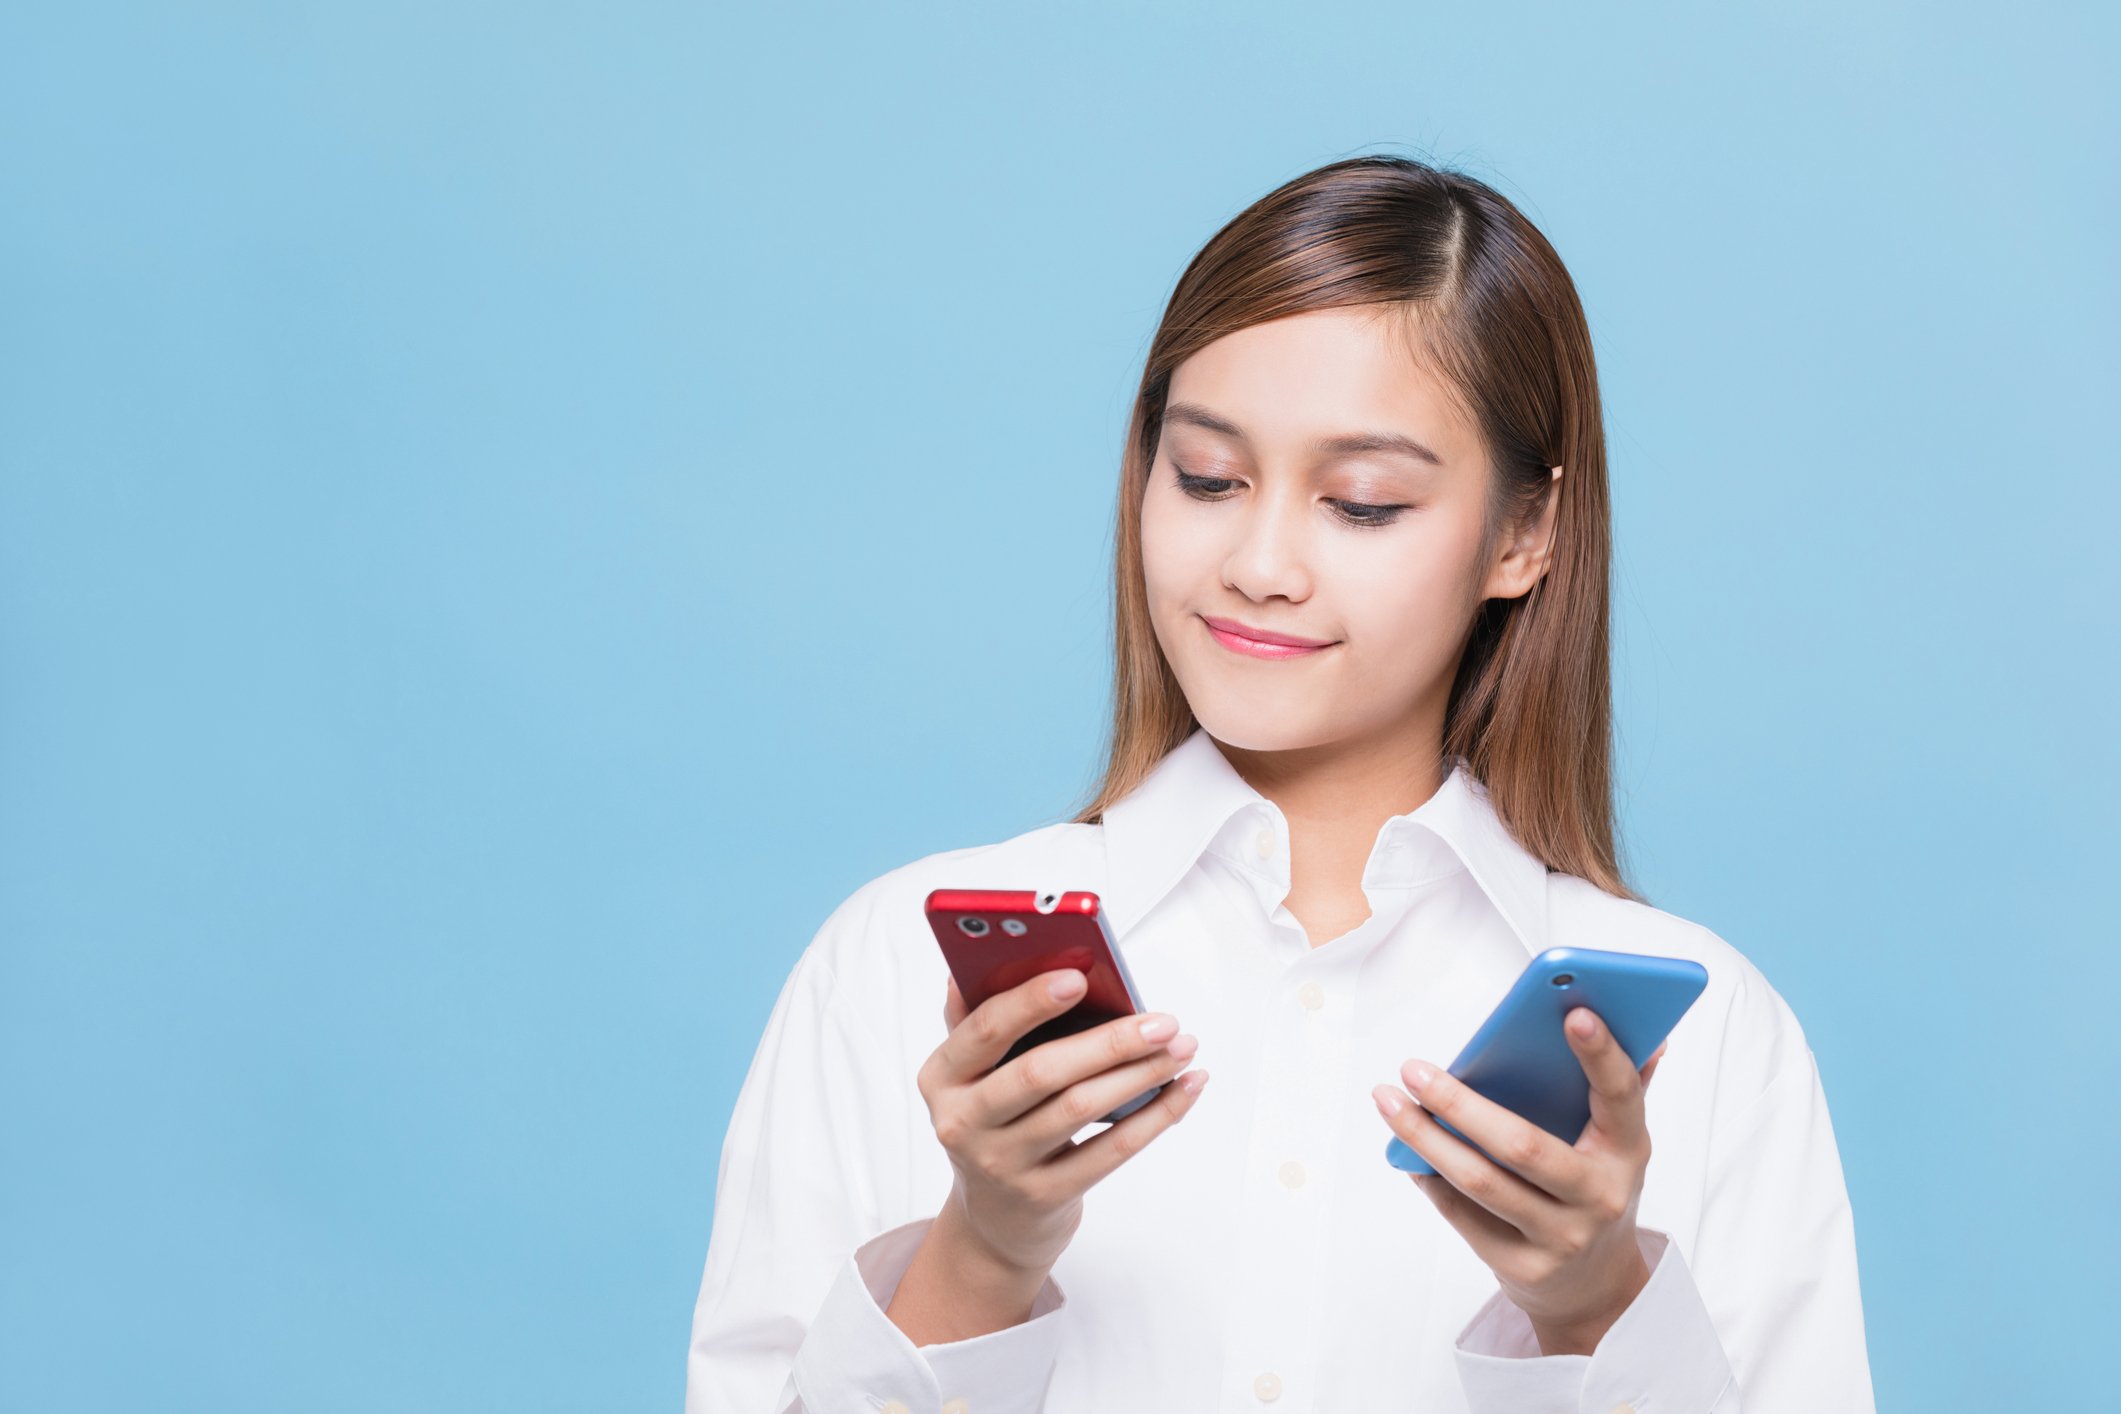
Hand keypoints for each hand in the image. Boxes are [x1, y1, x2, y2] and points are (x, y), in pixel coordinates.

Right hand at [915, 968, 1209, 1278]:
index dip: (1030, 1002)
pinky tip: (1185, 1088)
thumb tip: (991, 958)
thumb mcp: (972, 1073)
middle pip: (1042, 1072)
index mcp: (941, 1077)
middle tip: (1162, 1021)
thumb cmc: (992, 1121)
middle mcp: (963, 1122)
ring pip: (1081, 1108)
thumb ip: (978, 1017)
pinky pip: (1112, 1151)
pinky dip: (1156, 1115)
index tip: (1080, 976)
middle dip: (1109, 1042)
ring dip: (1141, 1073)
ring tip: (1182, 1048)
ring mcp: (1003, 1164)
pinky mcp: (1045, 1196)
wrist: (993, 1219)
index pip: (984, 1030)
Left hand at [1370, 1007, 1667, 1354]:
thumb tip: (1651, 1035)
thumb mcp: (1619, 1145)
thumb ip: (1624, 1089)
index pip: (1620, 1096)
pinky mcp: (1524, 1268)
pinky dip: (1429, 1178)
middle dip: (1460, 1103)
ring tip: (1389, 1101)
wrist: (1596, 1289)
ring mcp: (1562, 1238)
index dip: (1601, 1054)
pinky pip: (1462, 1215)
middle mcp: (1599, 1197)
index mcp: (1629, 1151)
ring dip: (1425, 1138)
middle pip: (1522, 1145)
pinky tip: (1404, 1150)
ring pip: (1481, 1182)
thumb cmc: (1595, 1191)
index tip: (1573, 1011)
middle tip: (1414, 1068)